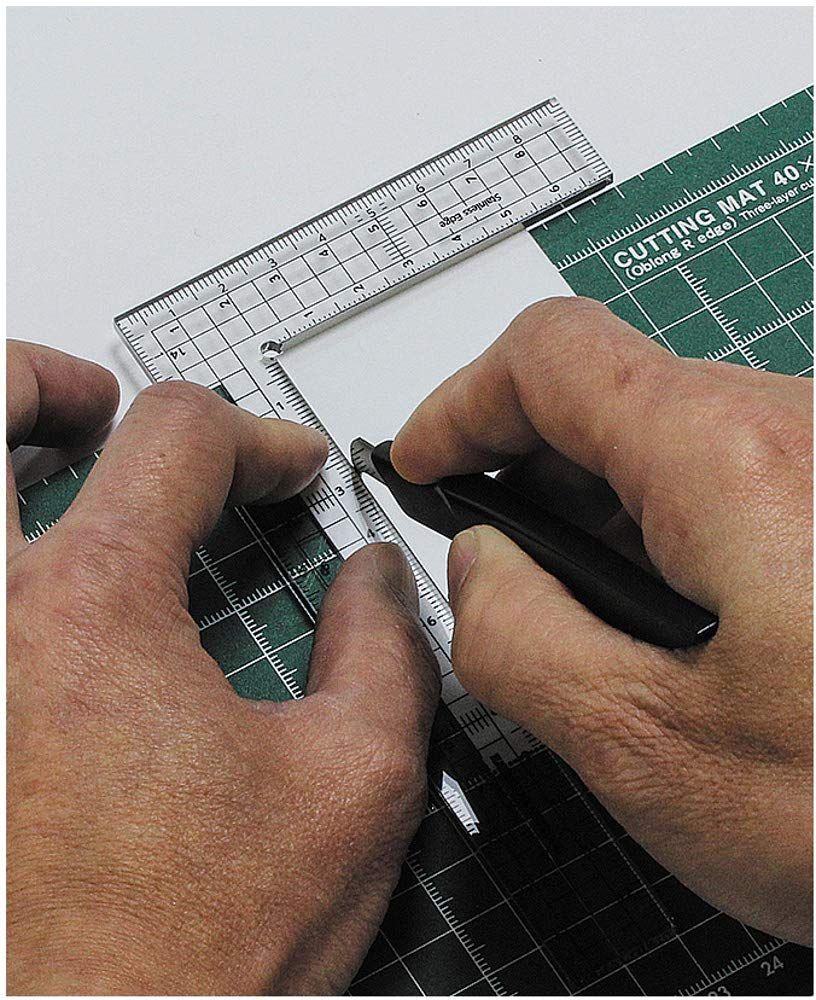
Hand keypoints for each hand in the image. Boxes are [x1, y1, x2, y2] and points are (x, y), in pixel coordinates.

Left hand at [7, 341, 438, 993]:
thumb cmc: (191, 960)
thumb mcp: (351, 785)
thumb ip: (384, 651)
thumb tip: (374, 584)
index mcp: (92, 608)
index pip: (176, 437)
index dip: (254, 436)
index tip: (286, 471)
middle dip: (46, 384)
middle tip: (93, 405)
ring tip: (44, 472)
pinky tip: (34, 607)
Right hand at [391, 297, 812, 944]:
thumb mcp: (655, 752)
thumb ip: (521, 645)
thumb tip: (481, 571)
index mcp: (733, 461)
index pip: (550, 357)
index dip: (464, 401)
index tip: (427, 461)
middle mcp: (806, 429)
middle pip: (616, 391)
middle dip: (530, 467)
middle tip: (498, 560)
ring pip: (680, 438)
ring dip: (607, 508)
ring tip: (595, 615)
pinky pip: (742, 477)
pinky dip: (678, 527)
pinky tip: (687, 621)